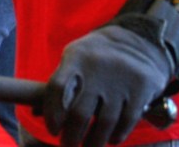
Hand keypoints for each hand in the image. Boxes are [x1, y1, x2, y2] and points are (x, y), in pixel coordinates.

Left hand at [43, 22, 169, 145]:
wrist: (137, 41)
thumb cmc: (95, 59)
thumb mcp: (75, 59)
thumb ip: (61, 85)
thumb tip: (37, 114)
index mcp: (76, 57)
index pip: (57, 88)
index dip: (52, 114)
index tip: (53, 130)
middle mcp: (97, 66)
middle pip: (79, 112)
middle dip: (71, 136)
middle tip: (68, 144)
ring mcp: (121, 78)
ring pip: (104, 123)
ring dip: (93, 142)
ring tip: (88, 146)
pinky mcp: (142, 87)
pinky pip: (126, 122)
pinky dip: (116, 136)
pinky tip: (110, 139)